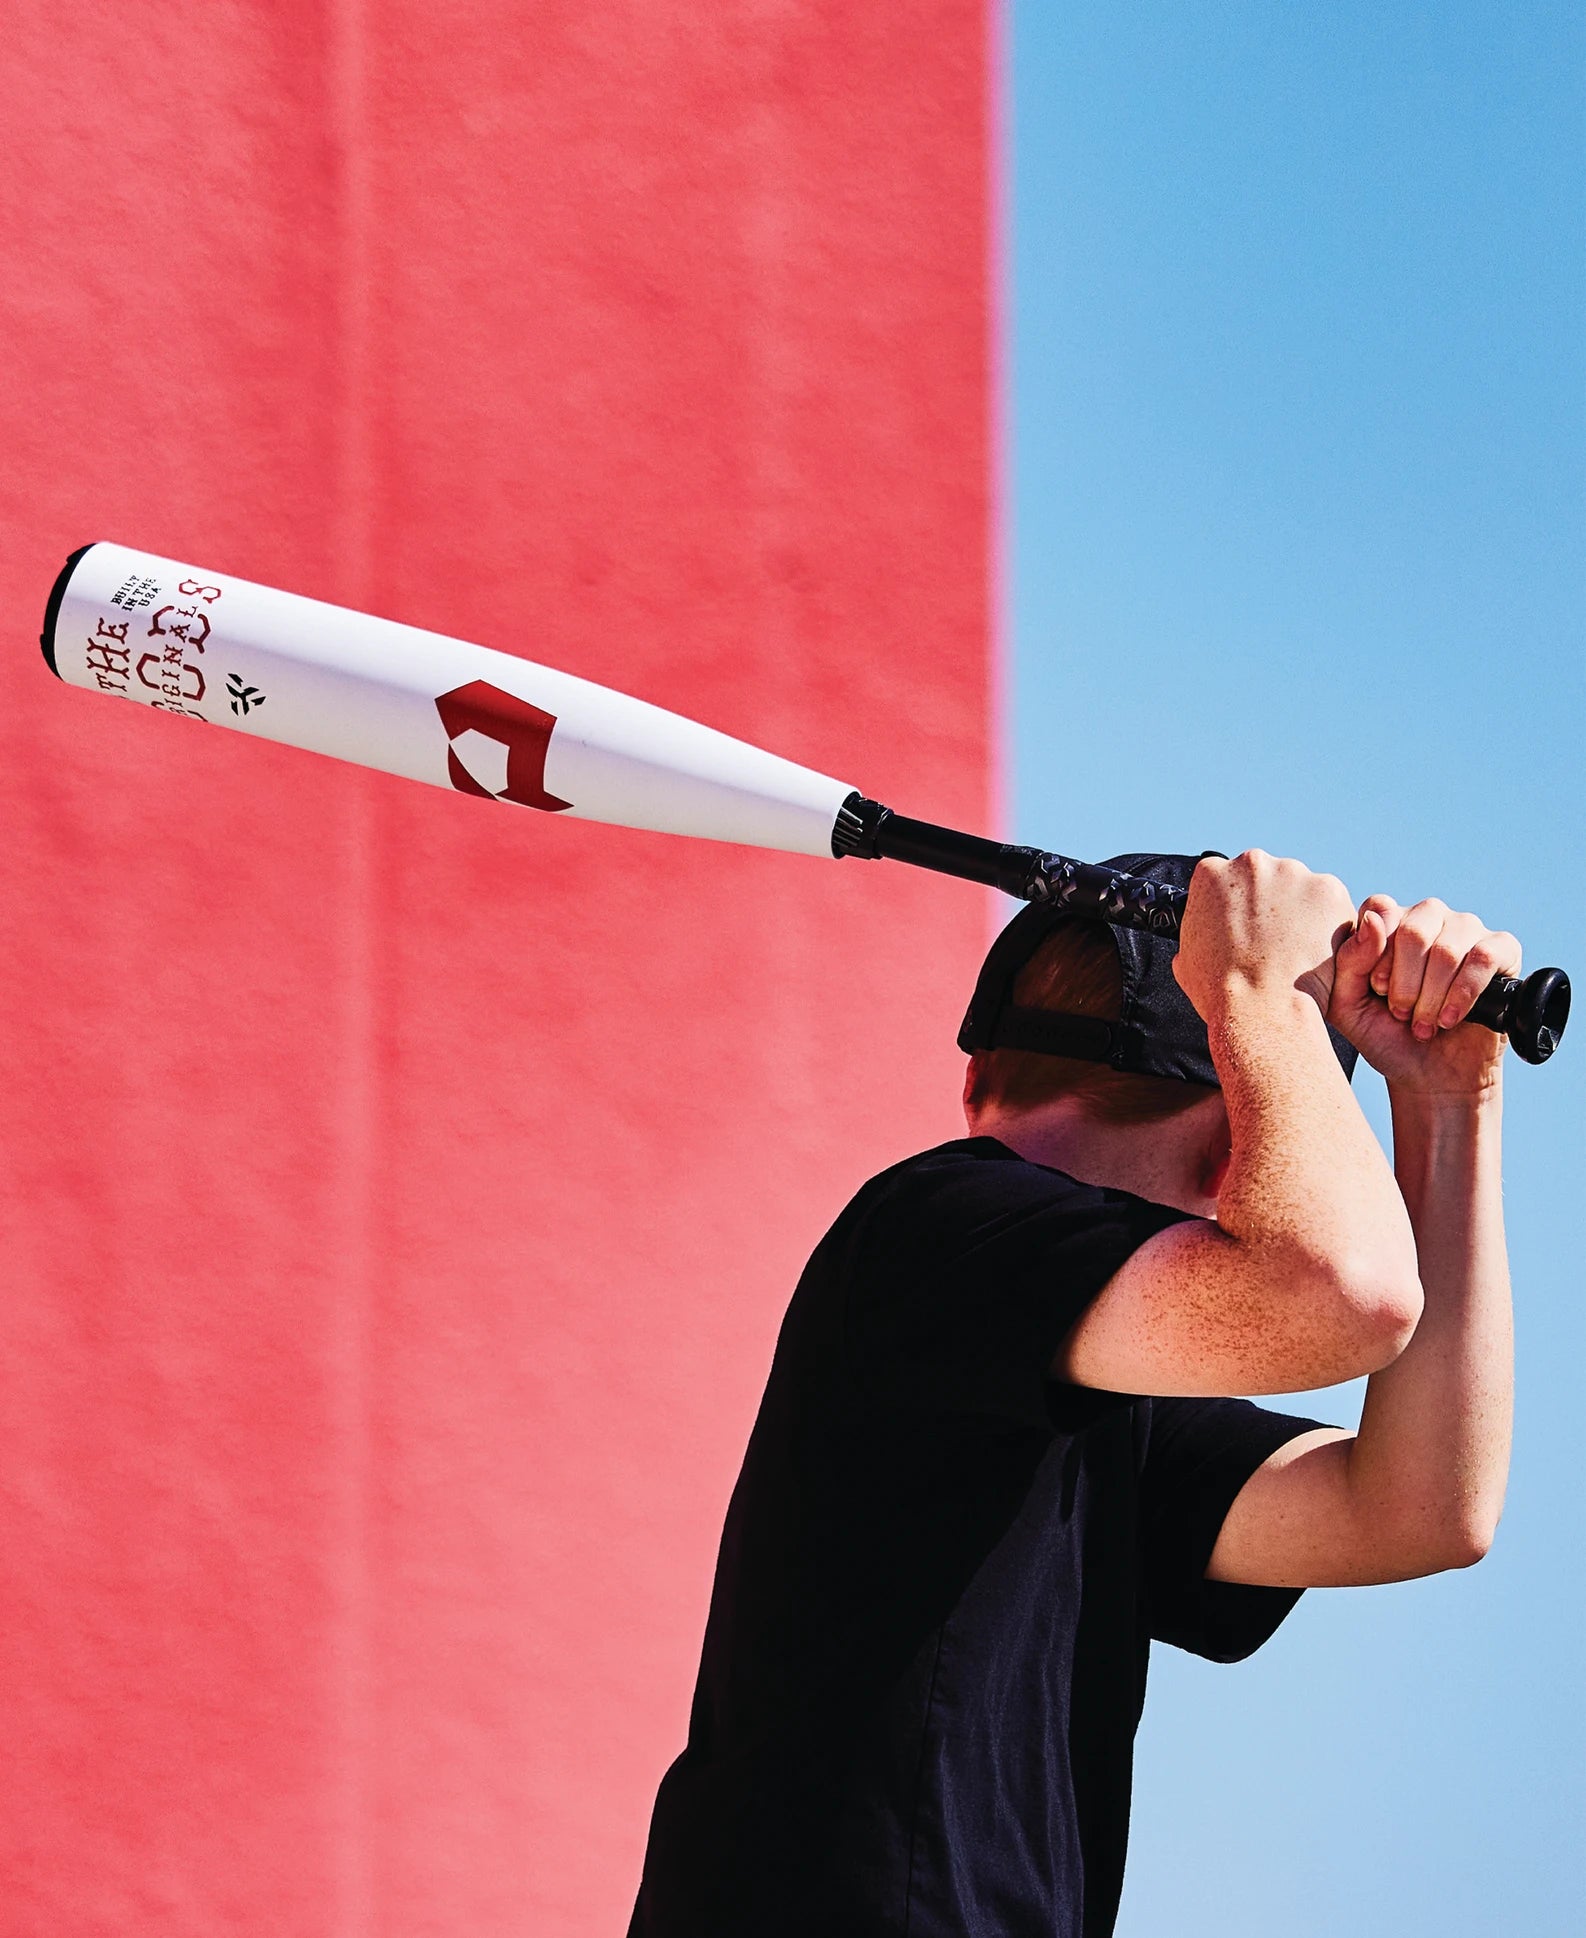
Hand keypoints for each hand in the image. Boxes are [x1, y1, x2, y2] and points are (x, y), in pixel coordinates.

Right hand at [1176, 850, 1358, 1022]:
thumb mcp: (1187, 958)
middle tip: (1272, 940)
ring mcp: (1293, 873)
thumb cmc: (1223, 990)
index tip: (1244, 923)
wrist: (1263, 1007)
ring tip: (1296, 950)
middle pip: (1266, 877)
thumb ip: (1198, 932)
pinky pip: (1331, 904)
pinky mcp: (1329, 890)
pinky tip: (1317, 952)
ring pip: (1301, 888)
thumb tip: (1200, 939)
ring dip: (1301, 912)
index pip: (1225, 877)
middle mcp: (1252, 863)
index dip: (1236, 903)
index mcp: (1211, 874)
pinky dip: (1329, 924)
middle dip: (1271, 903)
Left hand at [1329, 896, 1518, 1095]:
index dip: (1377, 954)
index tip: (1377, 990)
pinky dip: (1464, 994)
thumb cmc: (1384, 1035)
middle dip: (1405, 984)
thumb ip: (1349, 961)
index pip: (1380, 908)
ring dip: (1432, 996)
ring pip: (1448, 948)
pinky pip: (1484, 957)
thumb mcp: (1347, 1006)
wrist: (1429, 1074)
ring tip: (1424, 1024)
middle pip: (1414, 929)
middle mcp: (1428, 917)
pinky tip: (1450, 1018)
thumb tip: (1372, 918)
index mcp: (1388, 921)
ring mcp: (1466, 929)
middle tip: (1401, 1013)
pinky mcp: (1502, 950)